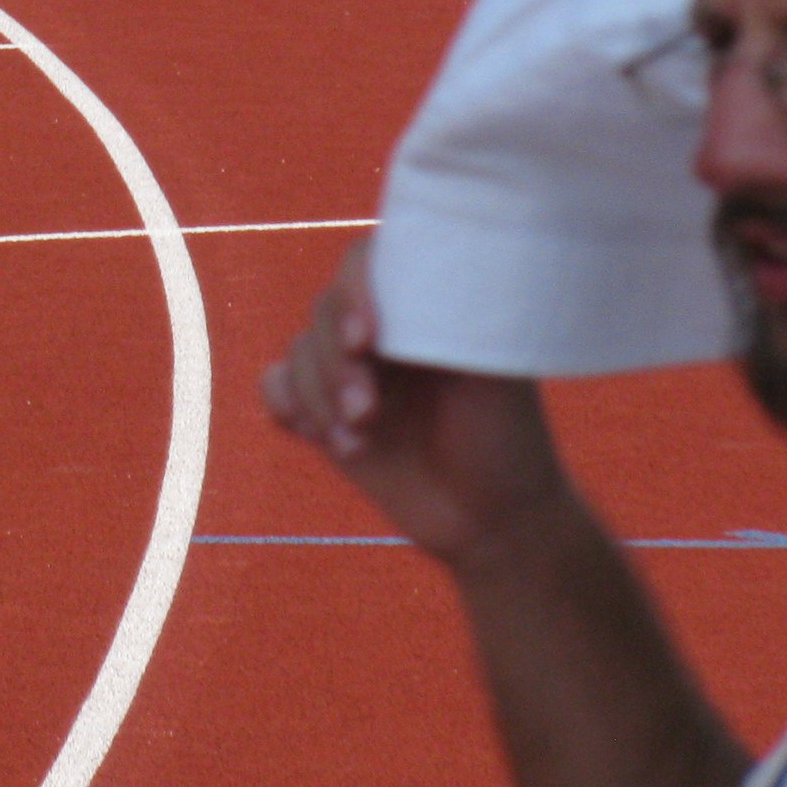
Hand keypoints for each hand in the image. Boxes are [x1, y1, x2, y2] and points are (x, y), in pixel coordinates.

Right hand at [261, 241, 570, 569]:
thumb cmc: (508, 441)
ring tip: (357, 442)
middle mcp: (383, 327)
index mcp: (422, 304)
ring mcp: (350, 368)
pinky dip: (290, 406)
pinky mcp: (324, 409)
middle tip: (367, 412)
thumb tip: (428, 275)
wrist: (492, 522)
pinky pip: (278, 386)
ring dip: (317, 396)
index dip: (354, 291)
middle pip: (324, 310)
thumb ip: (457, 320)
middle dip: (335, 364)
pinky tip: (326, 438)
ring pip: (299, 351)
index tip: (367, 339)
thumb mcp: (496, 374)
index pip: (367, 264)